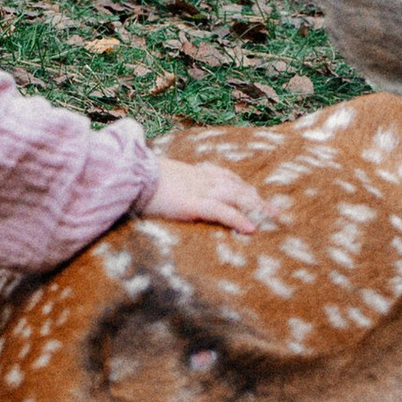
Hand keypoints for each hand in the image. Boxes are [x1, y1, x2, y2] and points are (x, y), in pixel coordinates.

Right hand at [143, 152, 267, 233]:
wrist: (126, 175)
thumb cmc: (136, 178)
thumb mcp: (157, 178)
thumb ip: (169, 183)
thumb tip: (168, 191)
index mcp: (191, 172)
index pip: (224, 176)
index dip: (241, 186)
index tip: (254, 194)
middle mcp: (199, 179)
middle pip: (236, 186)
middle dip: (256, 198)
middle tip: (275, 211)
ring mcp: (197, 190)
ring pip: (235, 196)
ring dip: (256, 207)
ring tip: (273, 218)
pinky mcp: (191, 203)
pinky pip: (220, 211)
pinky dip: (237, 219)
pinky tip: (250, 229)